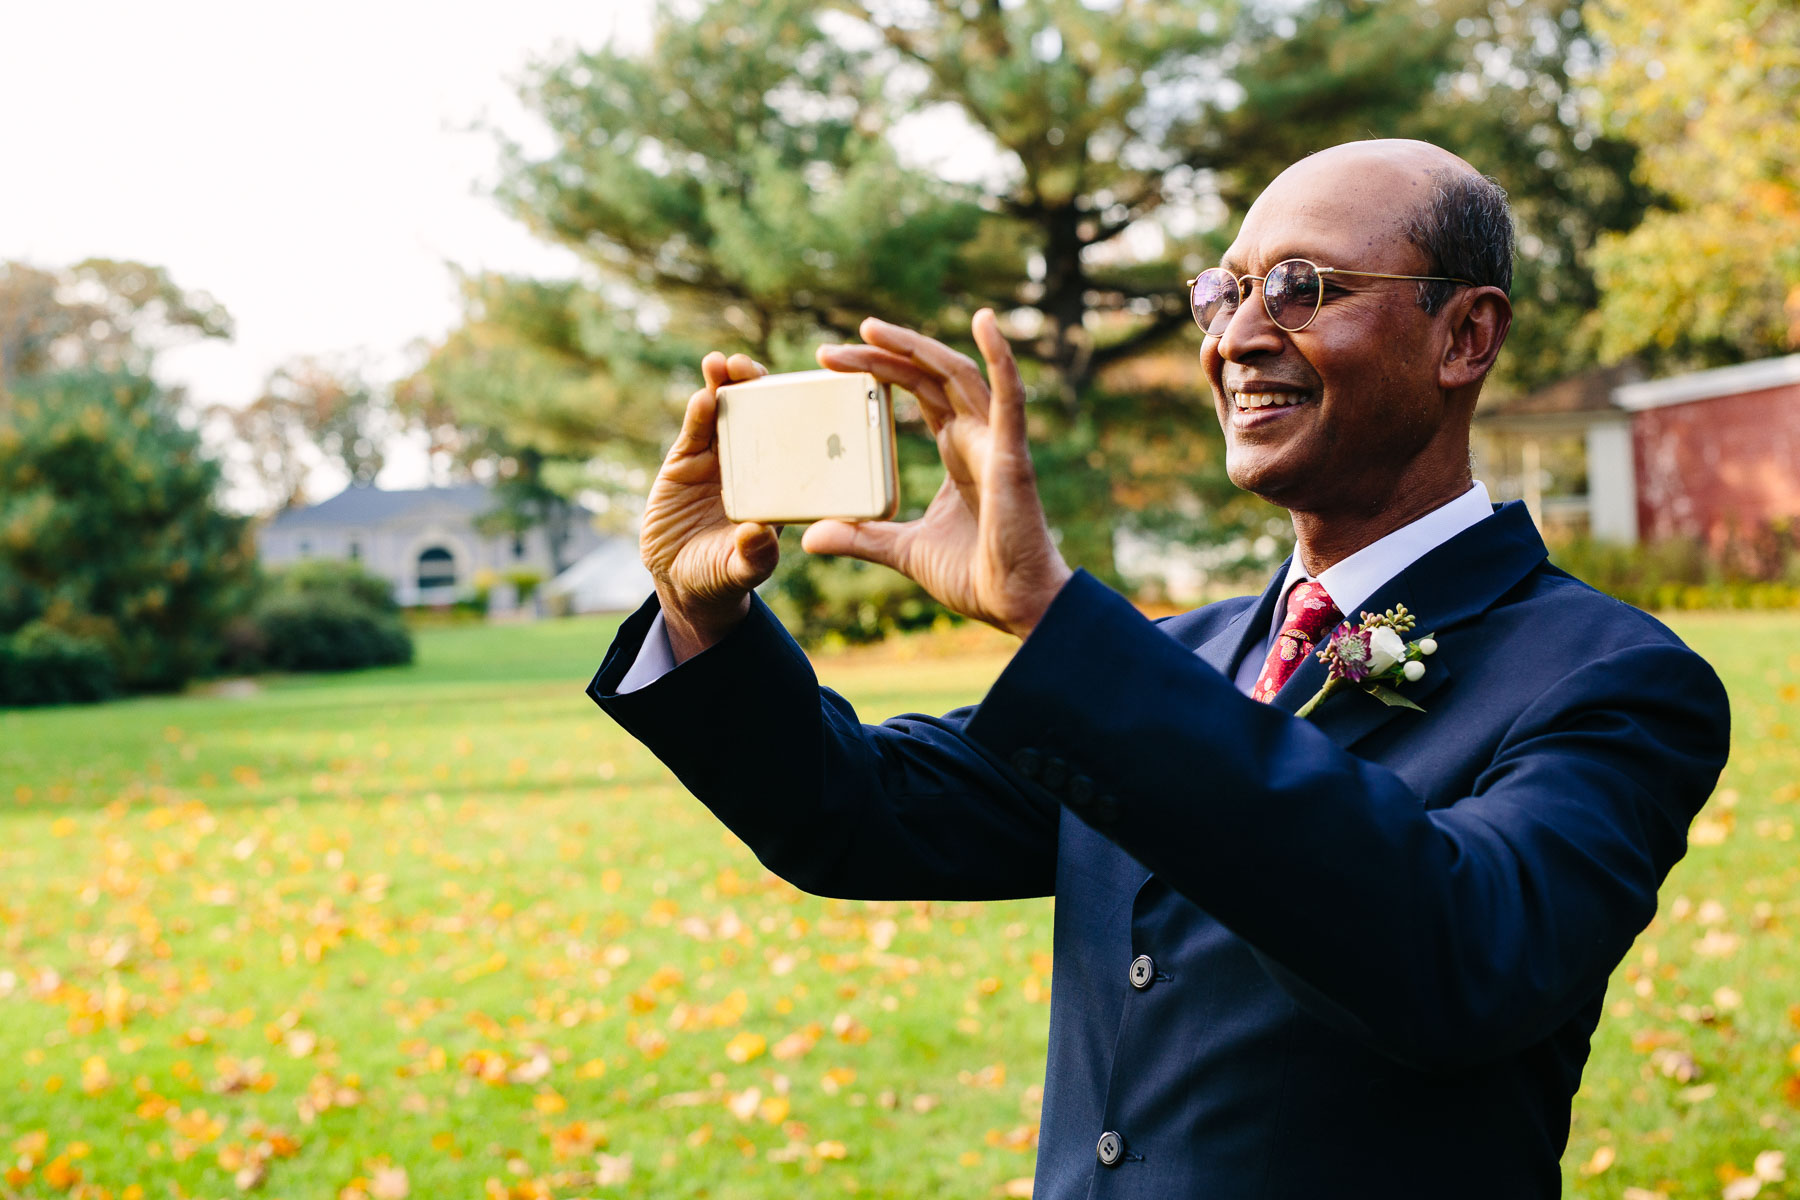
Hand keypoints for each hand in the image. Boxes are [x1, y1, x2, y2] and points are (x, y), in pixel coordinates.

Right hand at [640, 352, 781, 661]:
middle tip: (752, 368)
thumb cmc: (722, 576)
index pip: (795, 442)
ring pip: (725, 413)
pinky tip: (702, 395)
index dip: (798, 413)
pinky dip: (698, 412)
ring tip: (722, 364)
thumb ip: (753, 556)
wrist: (681, 580)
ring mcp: (719, 458)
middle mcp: (753, 464)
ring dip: (725, 386)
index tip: (803, 391)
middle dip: (757, 386)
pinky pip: (695, 431)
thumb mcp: (740, 571)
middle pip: (760, 415)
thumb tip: (760, 533)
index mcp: (779, 485)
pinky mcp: (686, 460)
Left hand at [807, 310, 1071, 637]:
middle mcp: (977, 437)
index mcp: (958, 452)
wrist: (1016, 606)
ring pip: (957, 374)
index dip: (880, 371)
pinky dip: (1001, 357)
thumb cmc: (976, 576)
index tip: (832, 362)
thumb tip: (810, 538)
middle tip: (829, 349)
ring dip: (915, 347)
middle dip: (882, 355)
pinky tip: (984, 322)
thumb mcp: (903, 551)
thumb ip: (862, 539)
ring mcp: (996, 442)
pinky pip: (1009, 397)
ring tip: (870, 328)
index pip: (919, 393)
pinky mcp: (1011, 455)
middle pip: (929, 376)